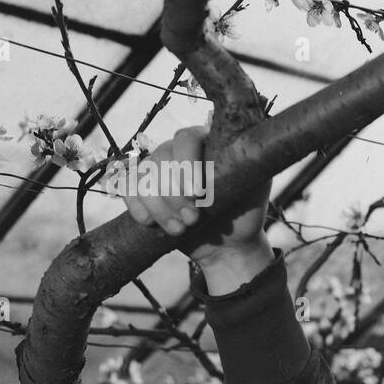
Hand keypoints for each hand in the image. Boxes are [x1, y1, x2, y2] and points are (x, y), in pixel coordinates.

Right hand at [119, 126, 270, 267]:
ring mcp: (157, 169)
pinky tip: (149, 223)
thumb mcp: (255, 187)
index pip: (186, 138)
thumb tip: (249, 144)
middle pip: (161, 160)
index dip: (187, 163)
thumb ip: (252, 163)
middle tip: (193, 219)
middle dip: (175, 195)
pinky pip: (128, 189)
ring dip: (159, 207)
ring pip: (144, 177)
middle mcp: (176, 150)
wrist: (228, 245)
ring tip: (180, 229)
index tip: (198, 193)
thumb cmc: (244, 212)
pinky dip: (137, 207)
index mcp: (204, 142)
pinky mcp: (143, 190)